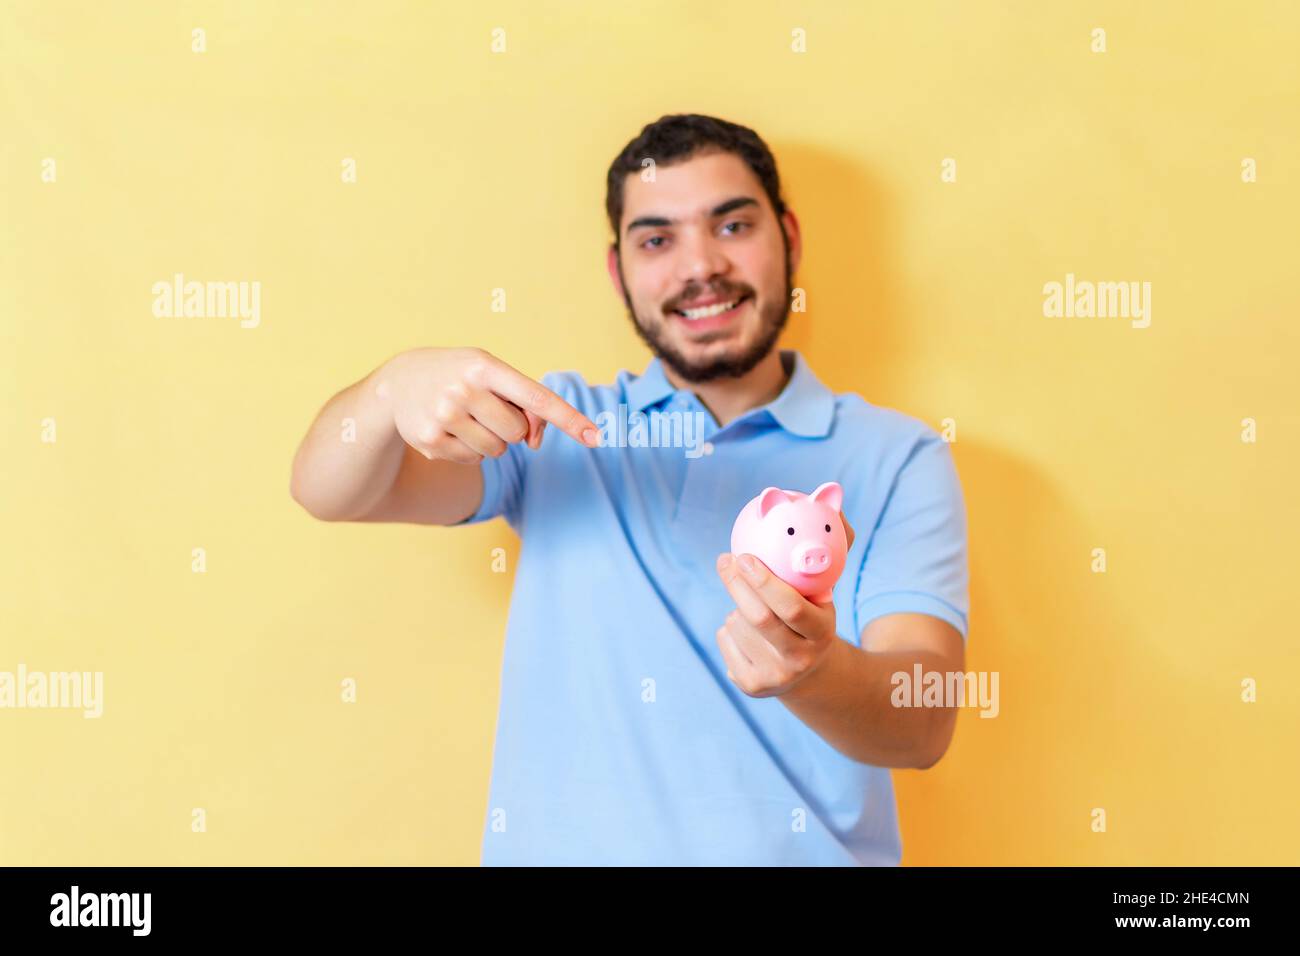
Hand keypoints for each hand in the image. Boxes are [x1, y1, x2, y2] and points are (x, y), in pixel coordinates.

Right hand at [373, 347, 599, 461]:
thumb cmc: (460, 375)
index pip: (536, 397)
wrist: (400, 382)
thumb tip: (536, 443)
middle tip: (484, 408)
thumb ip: (523, 402)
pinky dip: (469, 449)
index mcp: (485, 366)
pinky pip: (474, 460)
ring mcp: (444, 416)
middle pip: (517, 432)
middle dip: (509, 426)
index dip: (569, 418)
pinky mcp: (431, 441)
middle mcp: (464, 389)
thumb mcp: (491, 373)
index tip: (595, 436)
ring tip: (465, 417)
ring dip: (490, 439)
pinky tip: (449, 429)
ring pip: (497, 450)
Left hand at [714, 512, 855, 697]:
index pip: (790, 608)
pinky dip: (728, 626)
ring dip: (737, 606)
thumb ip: (828, 549)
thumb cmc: (813, 612)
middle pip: (758, 619)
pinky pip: (724, 640)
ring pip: (736, 625)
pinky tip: (746, 630)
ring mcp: (774, 677)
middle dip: (737, 584)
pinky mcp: (751, 687)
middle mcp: (800, 659)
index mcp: (822, 632)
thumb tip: (829, 497)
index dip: (763, 581)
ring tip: (752, 605)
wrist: (811, 672)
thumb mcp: (825, 589)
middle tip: (727, 559)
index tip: (744, 554)